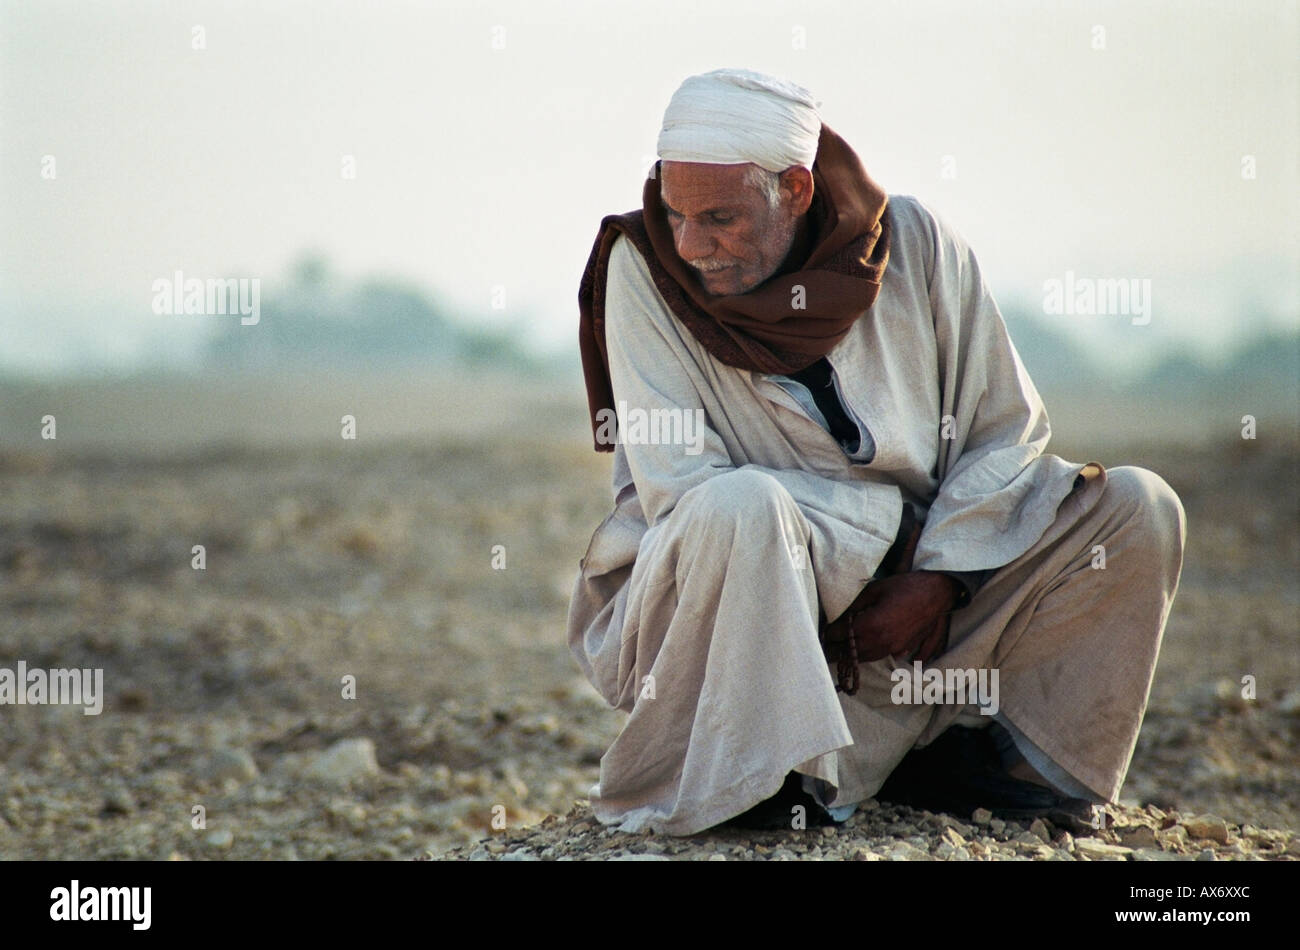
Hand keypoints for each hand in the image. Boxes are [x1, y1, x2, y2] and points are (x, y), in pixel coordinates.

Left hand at [822, 570, 959, 663]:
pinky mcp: (904, 648)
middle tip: (825, 649)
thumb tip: (841, 617)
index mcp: (871, 626)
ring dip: (853, 656)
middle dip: (836, 651)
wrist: (937, 592)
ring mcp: (894, 647)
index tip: (822, 633)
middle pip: (851, 652)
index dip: (829, 634)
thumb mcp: (874, 590)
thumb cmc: (905, 586)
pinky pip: (884, 657)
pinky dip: (873, 656)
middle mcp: (881, 642)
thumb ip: (854, 606)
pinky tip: (868, 653)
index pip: (841, 635)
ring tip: (840, 653)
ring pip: (867, 658)